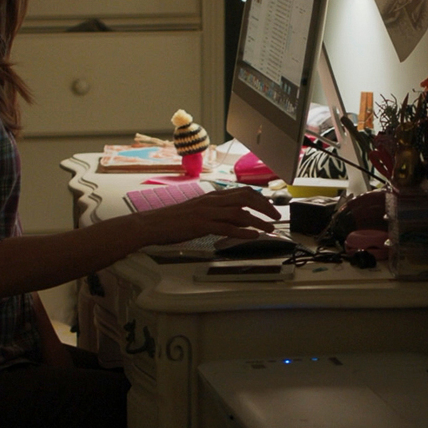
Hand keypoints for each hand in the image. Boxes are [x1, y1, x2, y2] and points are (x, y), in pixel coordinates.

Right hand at [136, 187, 280, 244]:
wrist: (152, 224)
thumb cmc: (173, 219)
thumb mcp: (198, 209)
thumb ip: (216, 210)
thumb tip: (236, 215)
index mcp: (212, 196)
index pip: (242, 191)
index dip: (260, 198)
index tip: (271, 206)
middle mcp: (211, 201)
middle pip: (245, 198)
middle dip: (264, 207)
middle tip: (275, 217)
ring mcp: (207, 212)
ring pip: (239, 213)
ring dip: (258, 221)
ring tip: (269, 229)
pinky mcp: (201, 225)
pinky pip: (227, 227)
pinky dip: (243, 232)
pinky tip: (253, 236)